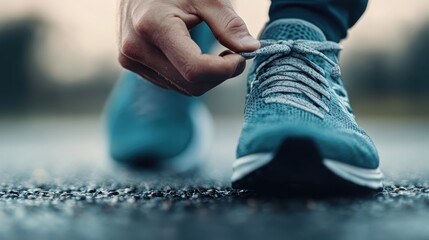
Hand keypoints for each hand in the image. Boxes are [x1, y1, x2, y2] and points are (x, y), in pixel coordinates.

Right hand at [118, 0, 259, 95]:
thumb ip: (228, 24)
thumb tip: (250, 49)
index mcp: (153, 26)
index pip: (195, 69)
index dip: (224, 69)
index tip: (241, 57)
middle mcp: (136, 47)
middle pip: (190, 84)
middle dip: (218, 74)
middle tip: (234, 55)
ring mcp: (131, 59)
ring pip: (182, 88)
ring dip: (206, 77)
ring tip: (215, 53)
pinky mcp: (132, 64)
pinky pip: (170, 83)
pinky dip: (190, 75)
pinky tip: (195, 55)